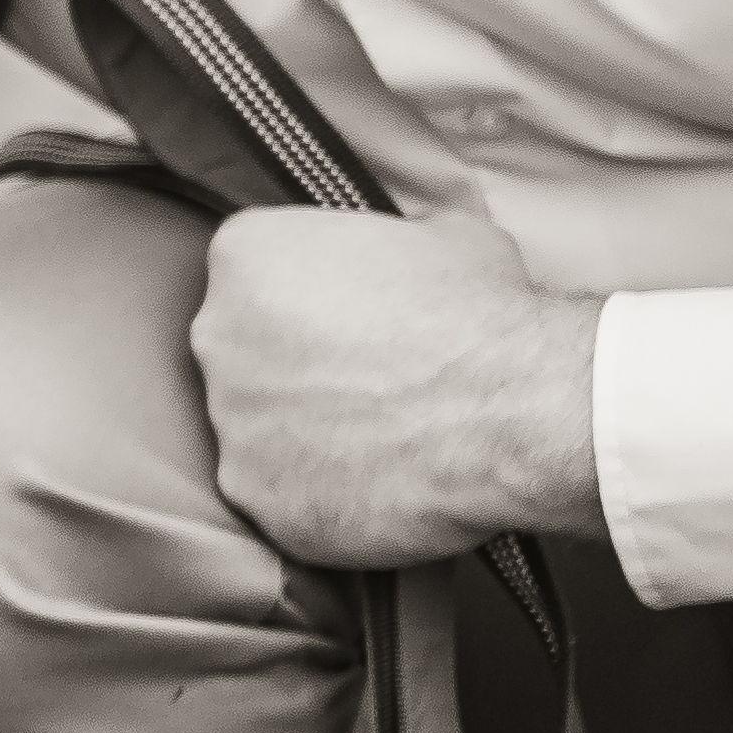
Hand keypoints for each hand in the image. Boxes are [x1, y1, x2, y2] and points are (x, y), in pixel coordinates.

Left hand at [189, 203, 604, 570]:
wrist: (514, 412)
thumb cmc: (480, 314)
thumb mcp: (439, 232)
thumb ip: (387, 244)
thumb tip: (405, 253)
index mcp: (246, 254)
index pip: (255, 269)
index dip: (309, 293)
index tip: (352, 314)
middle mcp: (218, 337)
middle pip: (244, 349)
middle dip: (295, 364)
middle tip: (365, 380)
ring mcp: (232, 425)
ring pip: (259, 429)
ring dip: (305, 434)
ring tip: (380, 437)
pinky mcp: (259, 499)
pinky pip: (282, 497)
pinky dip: (322, 496)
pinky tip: (377, 485)